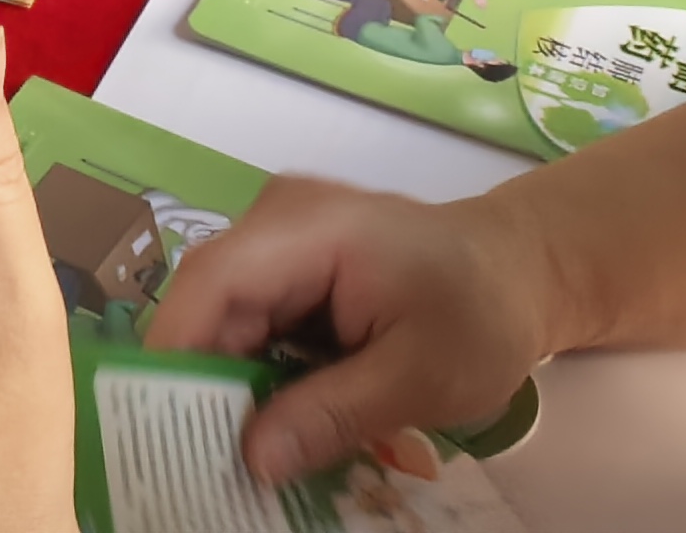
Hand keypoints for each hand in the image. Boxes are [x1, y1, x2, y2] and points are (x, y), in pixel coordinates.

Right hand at [145, 175, 566, 488]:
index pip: (212, 278)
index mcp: (308, 226)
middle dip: (201, 384)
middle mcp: (276, 220)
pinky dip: (254, 375)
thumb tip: (253, 459)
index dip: (177, 350)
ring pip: (225, 318)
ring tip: (234, 457)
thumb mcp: (419, 376)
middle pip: (210, 302)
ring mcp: (279, 240)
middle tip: (204, 464)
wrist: (522, 269)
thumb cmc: (482, 312)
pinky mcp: (288, 267)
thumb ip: (333, 413)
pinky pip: (250, 322)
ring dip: (227, 386)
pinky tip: (268, 426)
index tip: (163, 426)